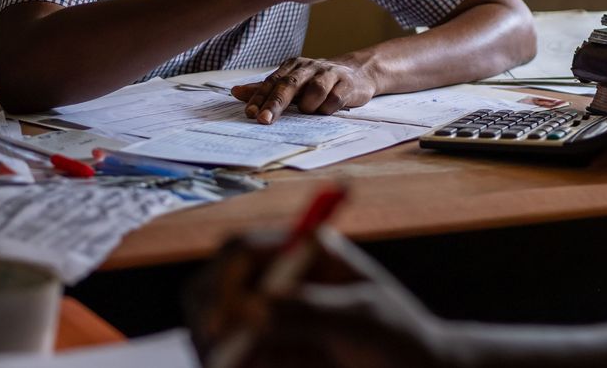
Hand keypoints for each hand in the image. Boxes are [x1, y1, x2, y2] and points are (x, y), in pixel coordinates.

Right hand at [189, 228, 460, 367]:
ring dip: (218, 349)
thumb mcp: (362, 317)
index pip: (240, 250)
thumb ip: (308, 310)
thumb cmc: (398, 336)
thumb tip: (251, 310)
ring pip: (210, 331)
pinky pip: (227, 360)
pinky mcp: (261, 357)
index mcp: (299, 253)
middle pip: (210, 288)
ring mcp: (261, 322)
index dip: (225, 277)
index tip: (230, 315)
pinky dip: (231, 365)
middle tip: (222, 351)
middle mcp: (272, 282)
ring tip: (259, 366)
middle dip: (208, 317)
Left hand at [232, 57, 379, 122]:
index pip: (272, 82)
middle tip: (264, 120)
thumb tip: (236, 92)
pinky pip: (335, 98)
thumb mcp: (292, 83)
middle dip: (276, 103)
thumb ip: (266, 89)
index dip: (260, 97)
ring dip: (309, 104)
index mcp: (293, 66)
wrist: (357, 73)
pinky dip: (328, 107)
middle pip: (289, 84)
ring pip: (316, 89)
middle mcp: (309, 67)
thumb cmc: (318, 81)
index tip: (250, 113)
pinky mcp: (347, 84)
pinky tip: (327, 110)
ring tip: (309, 110)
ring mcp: (330, 73)